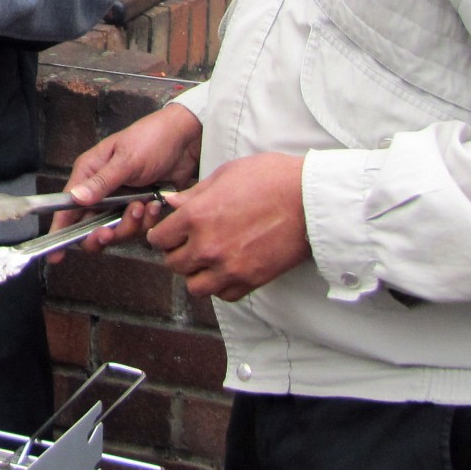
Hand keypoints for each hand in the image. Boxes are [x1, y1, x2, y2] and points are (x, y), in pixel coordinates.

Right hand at [50, 103, 203, 246]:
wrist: (187, 140)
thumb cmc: (152, 139)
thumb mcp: (126, 159)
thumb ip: (101, 182)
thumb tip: (75, 198)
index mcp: (89, 174)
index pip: (67, 207)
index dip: (60, 231)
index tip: (56, 255)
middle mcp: (100, 191)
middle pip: (89, 227)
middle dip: (101, 233)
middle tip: (108, 233)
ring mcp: (120, 202)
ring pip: (115, 230)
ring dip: (130, 224)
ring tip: (143, 206)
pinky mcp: (139, 208)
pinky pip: (137, 228)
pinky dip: (147, 221)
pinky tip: (156, 205)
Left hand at [143, 152, 308, 300]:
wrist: (311, 199)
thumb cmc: (272, 178)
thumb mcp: (226, 174)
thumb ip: (195, 193)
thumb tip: (173, 203)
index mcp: (196, 216)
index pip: (159, 238)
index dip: (161, 234)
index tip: (168, 233)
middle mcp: (207, 246)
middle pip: (173, 264)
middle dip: (177, 254)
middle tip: (187, 245)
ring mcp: (229, 266)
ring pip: (194, 286)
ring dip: (196, 274)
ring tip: (206, 261)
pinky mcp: (251, 279)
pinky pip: (223, 295)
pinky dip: (221, 286)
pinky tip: (226, 270)